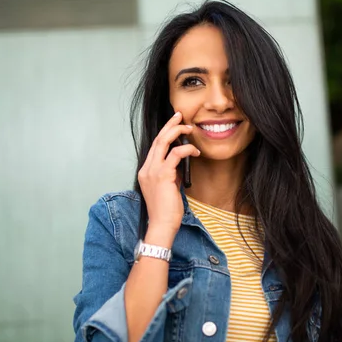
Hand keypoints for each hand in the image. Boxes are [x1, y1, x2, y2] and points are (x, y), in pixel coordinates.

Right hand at [137, 112, 199, 238]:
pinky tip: (195, 152)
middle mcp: (146, 169)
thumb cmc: (166, 211)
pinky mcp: (163, 175)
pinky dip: (187, 149)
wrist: (161, 225)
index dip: (164, 133)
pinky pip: (176, 154)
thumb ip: (171, 174)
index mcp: (146, 171)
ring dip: (177, 132)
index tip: (174, 124)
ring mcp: (152, 171)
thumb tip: (181, 163)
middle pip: (157, 139)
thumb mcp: (167, 188)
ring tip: (190, 129)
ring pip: (163, 142)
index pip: (155, 147)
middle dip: (169, 125)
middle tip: (180, 116)